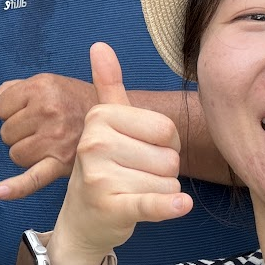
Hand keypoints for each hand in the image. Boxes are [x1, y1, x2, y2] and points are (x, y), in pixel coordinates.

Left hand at [0, 74, 95, 199]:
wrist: (115, 116)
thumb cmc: (76, 100)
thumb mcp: (48, 83)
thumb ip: (13, 89)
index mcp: (42, 87)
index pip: (2, 106)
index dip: (12, 110)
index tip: (31, 110)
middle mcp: (48, 111)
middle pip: (7, 132)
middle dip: (20, 132)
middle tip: (45, 127)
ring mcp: (55, 138)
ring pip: (16, 154)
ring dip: (26, 152)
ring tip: (49, 143)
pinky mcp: (62, 163)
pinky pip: (32, 178)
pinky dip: (15, 188)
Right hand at [49, 43, 191, 264]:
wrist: (82, 219)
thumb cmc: (103, 166)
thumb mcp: (105, 125)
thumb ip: (107, 86)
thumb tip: (99, 44)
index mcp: (99, 117)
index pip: (166, 128)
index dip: (165, 145)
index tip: (140, 152)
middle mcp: (95, 143)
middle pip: (169, 157)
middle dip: (162, 172)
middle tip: (134, 177)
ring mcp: (100, 176)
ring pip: (168, 182)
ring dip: (160, 193)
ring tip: (132, 193)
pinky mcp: (112, 206)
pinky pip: (152, 203)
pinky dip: (170, 206)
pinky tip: (182, 205)